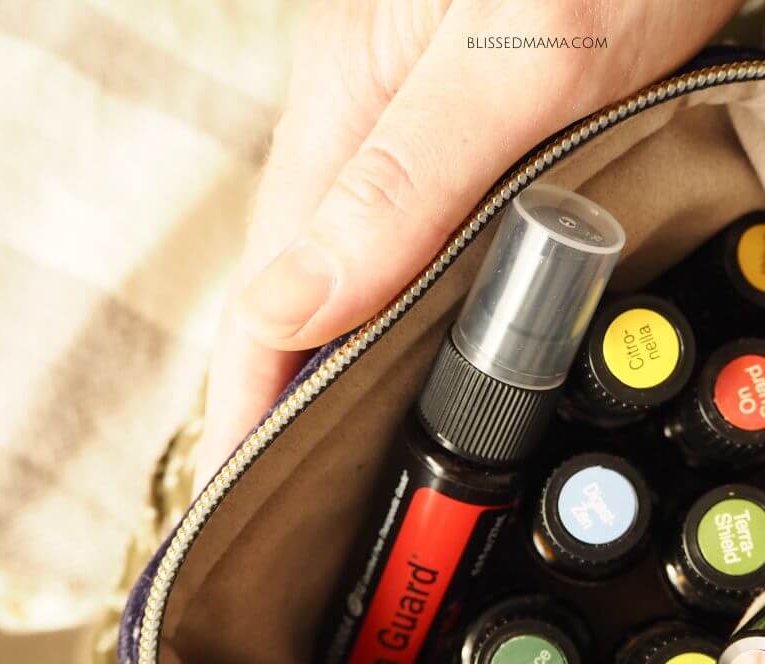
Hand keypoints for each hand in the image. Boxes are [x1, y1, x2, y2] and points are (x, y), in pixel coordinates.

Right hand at [196, 0, 740, 488]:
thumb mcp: (516, 66)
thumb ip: (403, 185)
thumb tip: (293, 309)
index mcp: (351, 106)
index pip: (274, 287)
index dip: (254, 396)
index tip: (249, 491)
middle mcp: (366, 115)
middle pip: (302, 282)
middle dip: (285, 394)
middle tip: (293, 496)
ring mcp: (414, 117)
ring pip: (352, 261)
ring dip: (335, 357)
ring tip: (336, 447)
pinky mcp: (471, 123)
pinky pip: (409, 232)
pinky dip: (396, 305)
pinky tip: (406, 341)